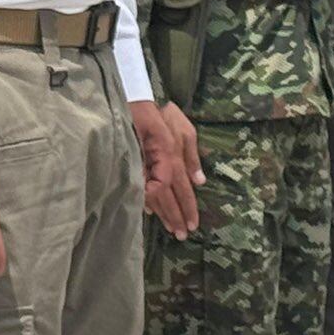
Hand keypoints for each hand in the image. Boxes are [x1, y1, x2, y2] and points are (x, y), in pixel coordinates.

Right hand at [131, 99, 203, 238]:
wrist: (137, 99)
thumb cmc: (163, 112)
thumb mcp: (186, 129)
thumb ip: (192, 156)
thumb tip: (200, 182)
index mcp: (174, 157)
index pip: (182, 190)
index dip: (187, 208)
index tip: (192, 225)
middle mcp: (160, 164)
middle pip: (168, 197)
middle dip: (175, 217)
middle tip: (181, 235)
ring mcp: (144, 165)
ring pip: (154, 195)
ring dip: (163, 213)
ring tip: (169, 228)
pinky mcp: (133, 162)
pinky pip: (140, 186)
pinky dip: (146, 199)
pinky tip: (149, 210)